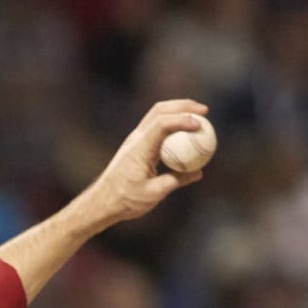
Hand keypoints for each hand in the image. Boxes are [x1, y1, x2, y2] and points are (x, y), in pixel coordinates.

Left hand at [80, 99, 208, 229]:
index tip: (200, 124)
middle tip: (204, 111)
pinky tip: (185, 132)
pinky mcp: (137, 145)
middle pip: (160, 110)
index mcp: (139, 148)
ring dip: (177, 110)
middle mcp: (136, 139)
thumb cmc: (125, 200)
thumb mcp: (154, 193)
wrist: (102, 202)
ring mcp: (135, 140)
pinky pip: (156, 127)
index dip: (182, 120)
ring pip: (157, 115)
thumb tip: (198, 172)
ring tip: (198, 115)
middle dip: (183, 106)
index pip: (162, 124)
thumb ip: (176, 181)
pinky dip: (172, 123)